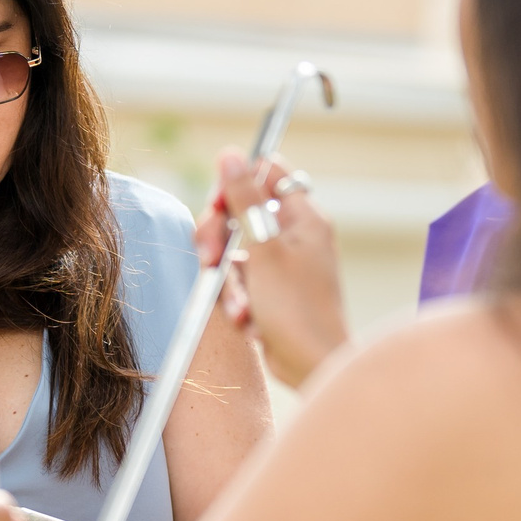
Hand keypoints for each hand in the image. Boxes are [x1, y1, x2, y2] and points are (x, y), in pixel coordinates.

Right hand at [195, 148, 348, 388]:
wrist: (311, 366)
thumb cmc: (296, 308)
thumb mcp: (263, 249)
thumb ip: (244, 200)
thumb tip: (230, 154)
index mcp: (303, 217)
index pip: (266, 174)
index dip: (236, 184)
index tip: (219, 207)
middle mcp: (295, 236)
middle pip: (241, 213)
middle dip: (219, 237)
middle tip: (209, 257)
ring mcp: (283, 264)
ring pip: (235, 251)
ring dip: (228, 279)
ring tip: (239, 305)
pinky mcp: (271, 291)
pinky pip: (241, 281)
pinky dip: (238, 299)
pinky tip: (247, 320)